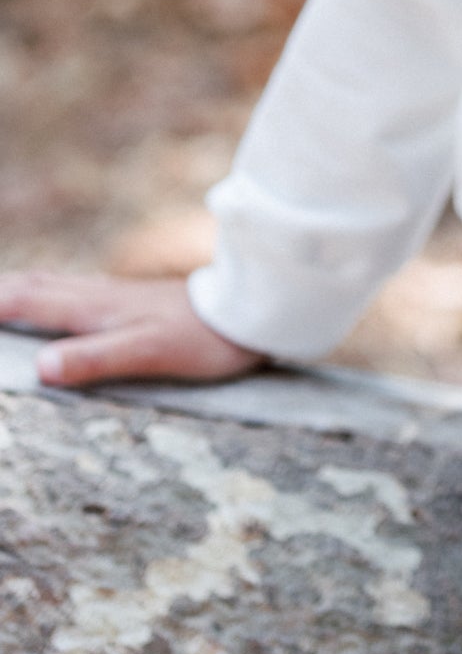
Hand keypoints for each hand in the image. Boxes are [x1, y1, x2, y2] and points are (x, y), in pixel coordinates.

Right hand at [0, 271, 264, 388]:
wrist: (247, 310)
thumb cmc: (199, 337)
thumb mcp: (147, 353)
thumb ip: (95, 359)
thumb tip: (40, 369)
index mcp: (89, 308)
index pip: (20, 302)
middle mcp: (92, 295)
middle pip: (27, 287)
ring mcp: (109, 295)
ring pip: (47, 285)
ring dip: (13, 292)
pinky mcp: (125, 301)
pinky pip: (67, 293)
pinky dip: (40, 296)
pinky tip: (47, 307)